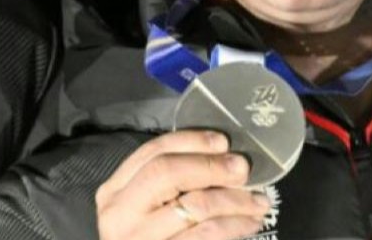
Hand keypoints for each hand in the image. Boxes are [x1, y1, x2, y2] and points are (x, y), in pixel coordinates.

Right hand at [95, 130, 270, 239]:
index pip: (150, 153)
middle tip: (243, 169)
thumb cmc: (147, 239)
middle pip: (167, 173)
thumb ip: (167, 185)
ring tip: (258, 201)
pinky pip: (206, 235)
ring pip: (194, 206)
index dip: (190, 142)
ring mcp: (140, 239)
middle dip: (210, 166)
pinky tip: (249, 222)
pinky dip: (234, 225)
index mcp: (113, 193)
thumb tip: (220, 157)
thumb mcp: (142, 209)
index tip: (222, 141)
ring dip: (234, 200)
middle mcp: (119, 215)